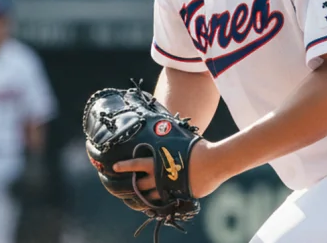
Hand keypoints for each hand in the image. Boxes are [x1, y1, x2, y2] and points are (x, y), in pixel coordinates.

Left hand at [112, 140, 226, 200]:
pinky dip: (162, 201)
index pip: (136, 164)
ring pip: (151, 196)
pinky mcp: (178, 196)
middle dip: (133, 186)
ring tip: (142, 198)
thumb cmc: (197, 147)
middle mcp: (160, 176)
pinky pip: (166, 201)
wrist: (212, 163)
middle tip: (129, 187)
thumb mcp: (179, 139)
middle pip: (140, 185)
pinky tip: (160, 201)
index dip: (124, 166)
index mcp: (157, 161)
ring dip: (146, 197)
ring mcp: (169, 188)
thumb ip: (169, 138)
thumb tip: (164, 126)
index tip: (114, 168)